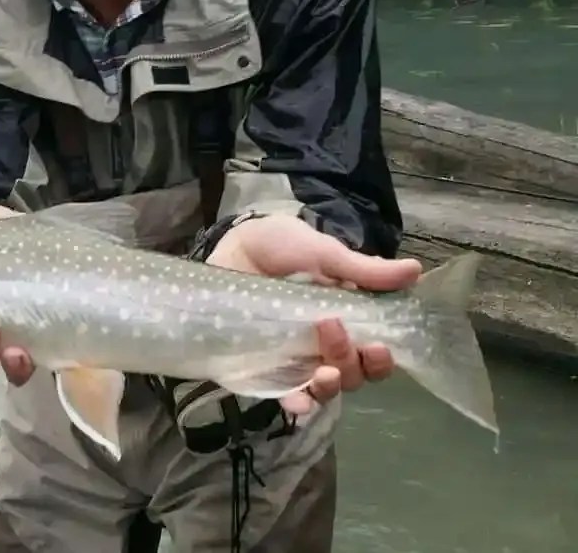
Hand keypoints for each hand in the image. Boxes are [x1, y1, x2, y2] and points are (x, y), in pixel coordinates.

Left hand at [206, 213, 421, 414]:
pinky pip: (286, 395)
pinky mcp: (264, 369)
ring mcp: (294, 359)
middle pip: (352, 374)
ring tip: (322, 364)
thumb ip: (364, 270)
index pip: (374, 353)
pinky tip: (301, 399)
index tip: (380, 346)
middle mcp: (325, 345)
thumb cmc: (280, 246)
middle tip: (333, 327)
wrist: (232, 244)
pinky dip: (298, 402)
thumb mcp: (323, 253)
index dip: (381, 358)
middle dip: (351, 361)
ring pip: (325, 389)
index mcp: (347, 319)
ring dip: (331, 383)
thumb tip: (415, 270)